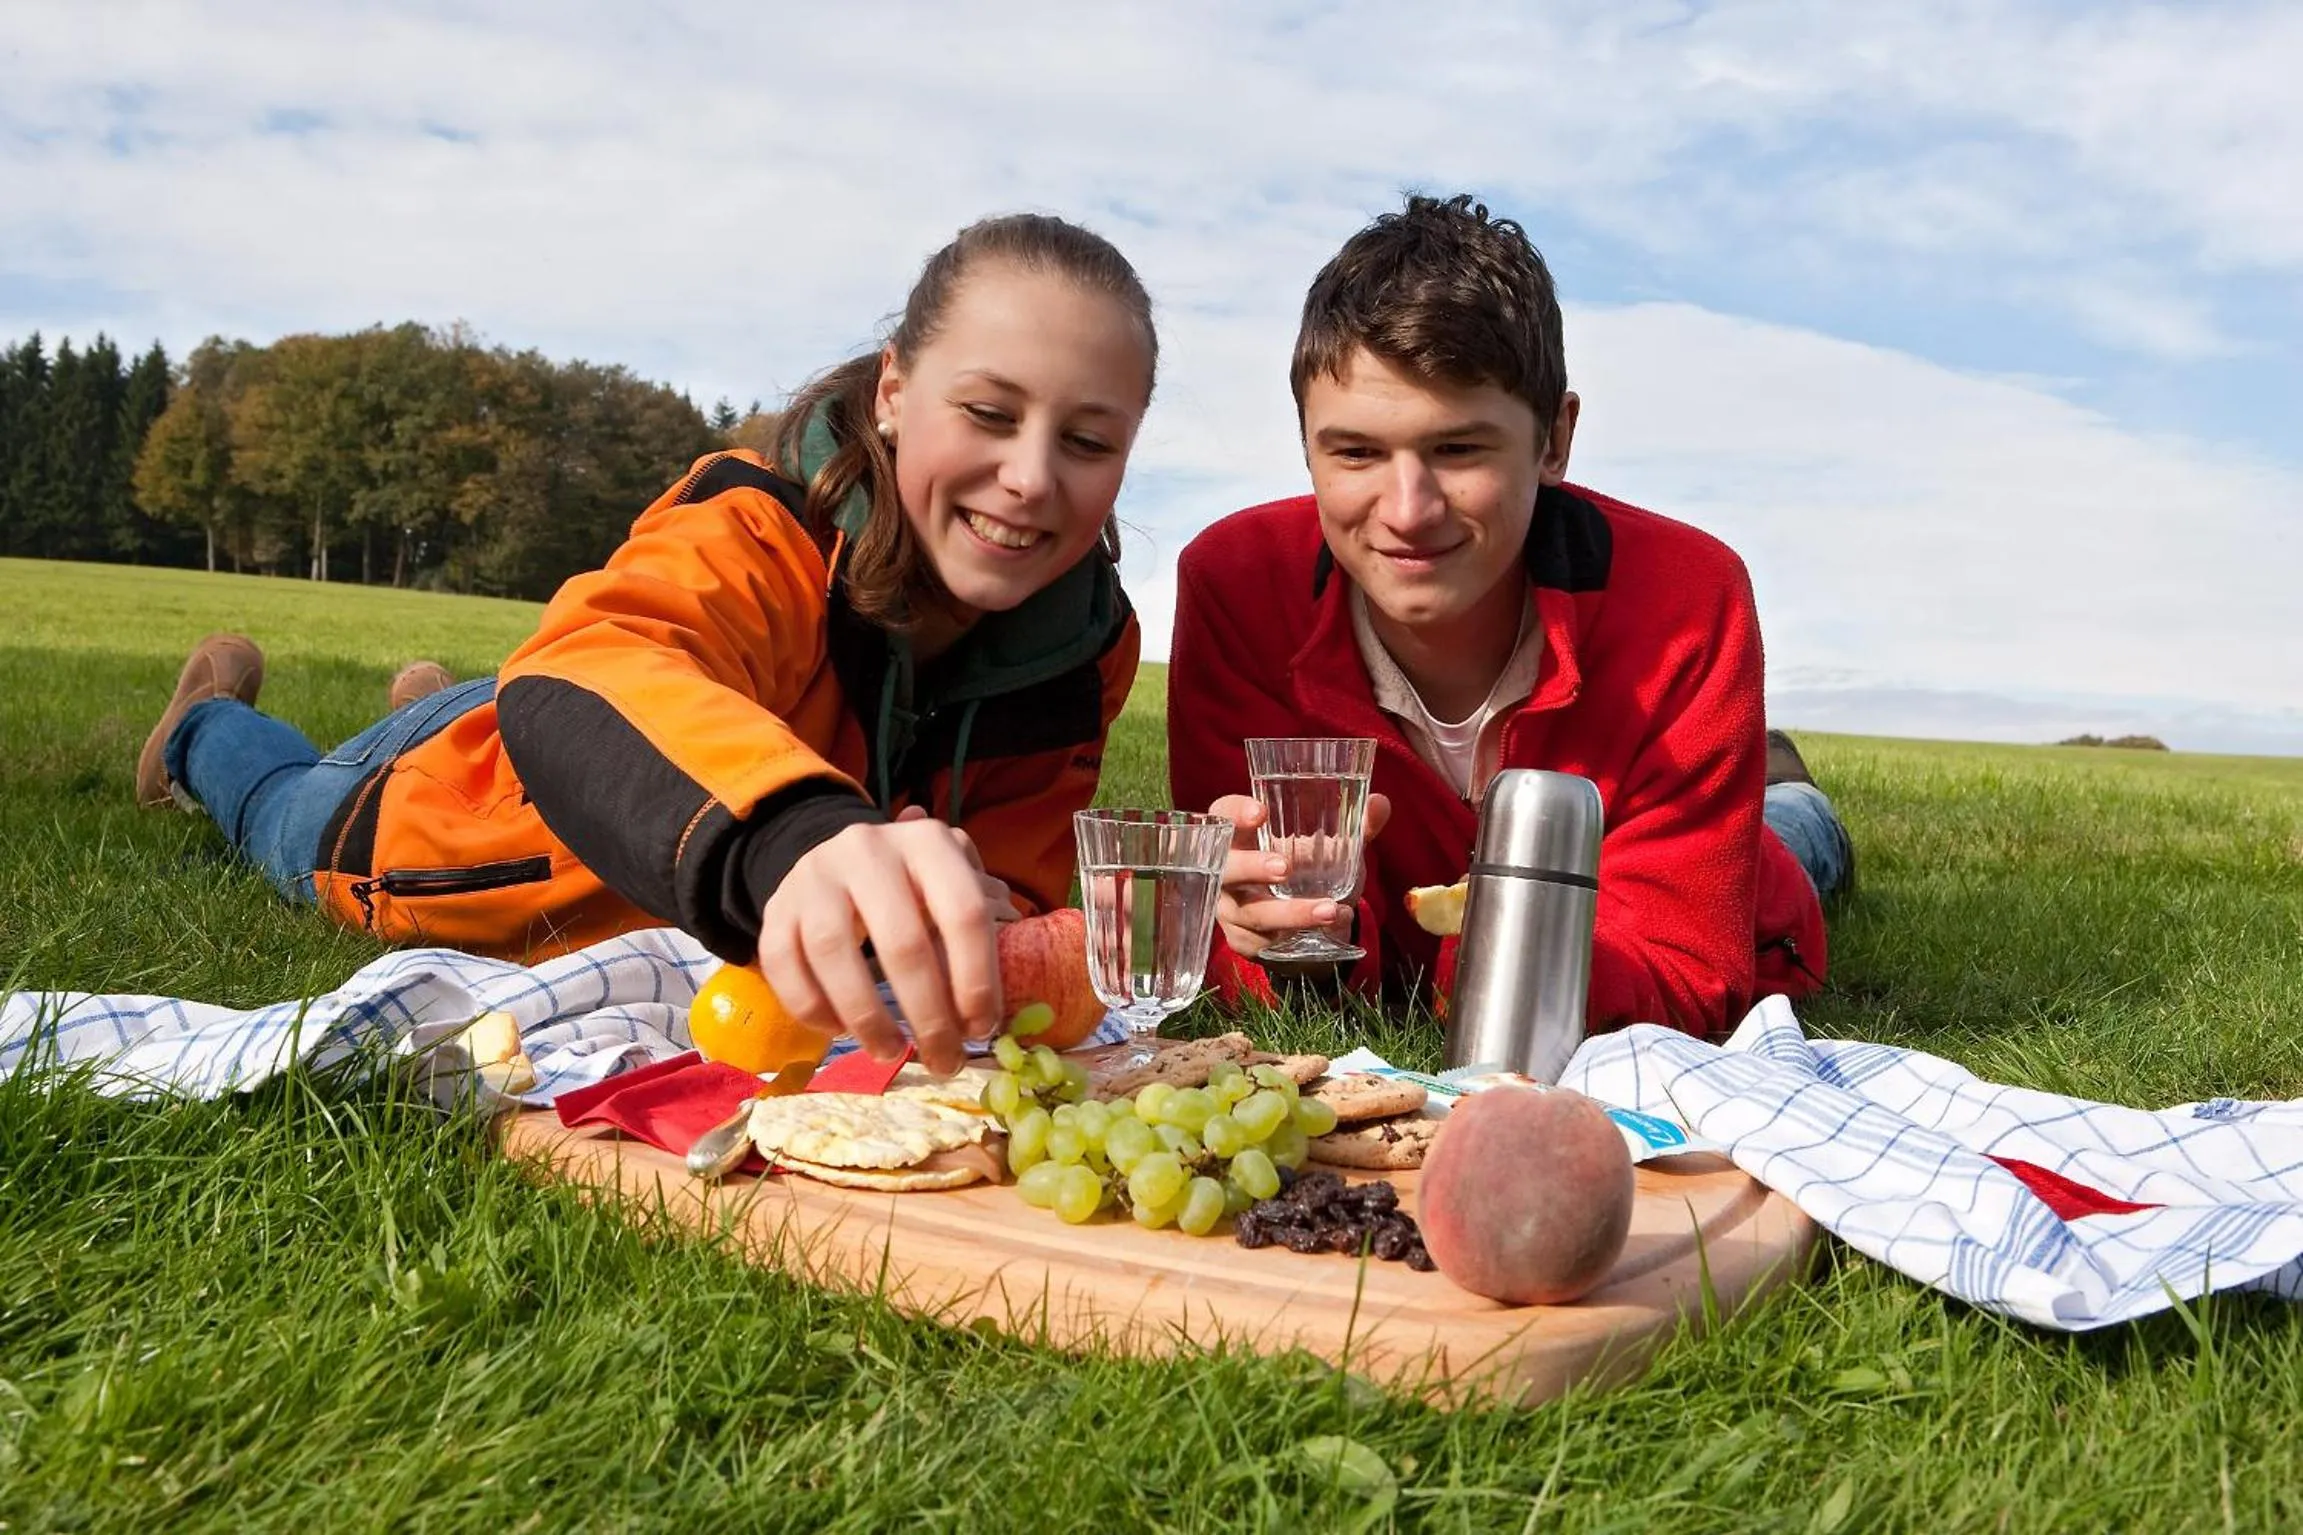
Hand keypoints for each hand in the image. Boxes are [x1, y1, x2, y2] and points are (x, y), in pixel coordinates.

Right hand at [754, 815, 1002, 1074]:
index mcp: (928, 843)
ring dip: (868, 1018)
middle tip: (943, 1059)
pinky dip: (812, 1008)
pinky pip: (784, 965)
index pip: (963, 913)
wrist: (834, 857)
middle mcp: (869, 850)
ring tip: (891, 1052)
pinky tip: (840, 1030)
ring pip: (835, 955)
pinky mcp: (775, 908)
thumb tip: (1012, 994)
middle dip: (929, 1016)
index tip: (982, 1028)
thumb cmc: (910, 885)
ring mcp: (815, 877)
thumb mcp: (950, 883)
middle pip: (902, 943)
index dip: (977, 979)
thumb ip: (982, 924)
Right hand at [1211, 791, 1391, 962]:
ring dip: (1290, 912)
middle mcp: (1226, 872)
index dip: (1235, 813)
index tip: (1261, 812)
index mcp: (1239, 836)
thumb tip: (1380, 802)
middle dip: (1251, 867)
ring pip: (1252, 913)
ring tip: (1330, 909)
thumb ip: (1354, 827)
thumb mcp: (1329, 849)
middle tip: (1284, 868)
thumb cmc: (1305, 871)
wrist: (1298, 926)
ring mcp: (1230, 910)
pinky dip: (1299, 935)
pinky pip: (1266, 942)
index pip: (1223, 816)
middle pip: (1226, 868)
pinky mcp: (1243, 941)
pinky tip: (1330, 928)